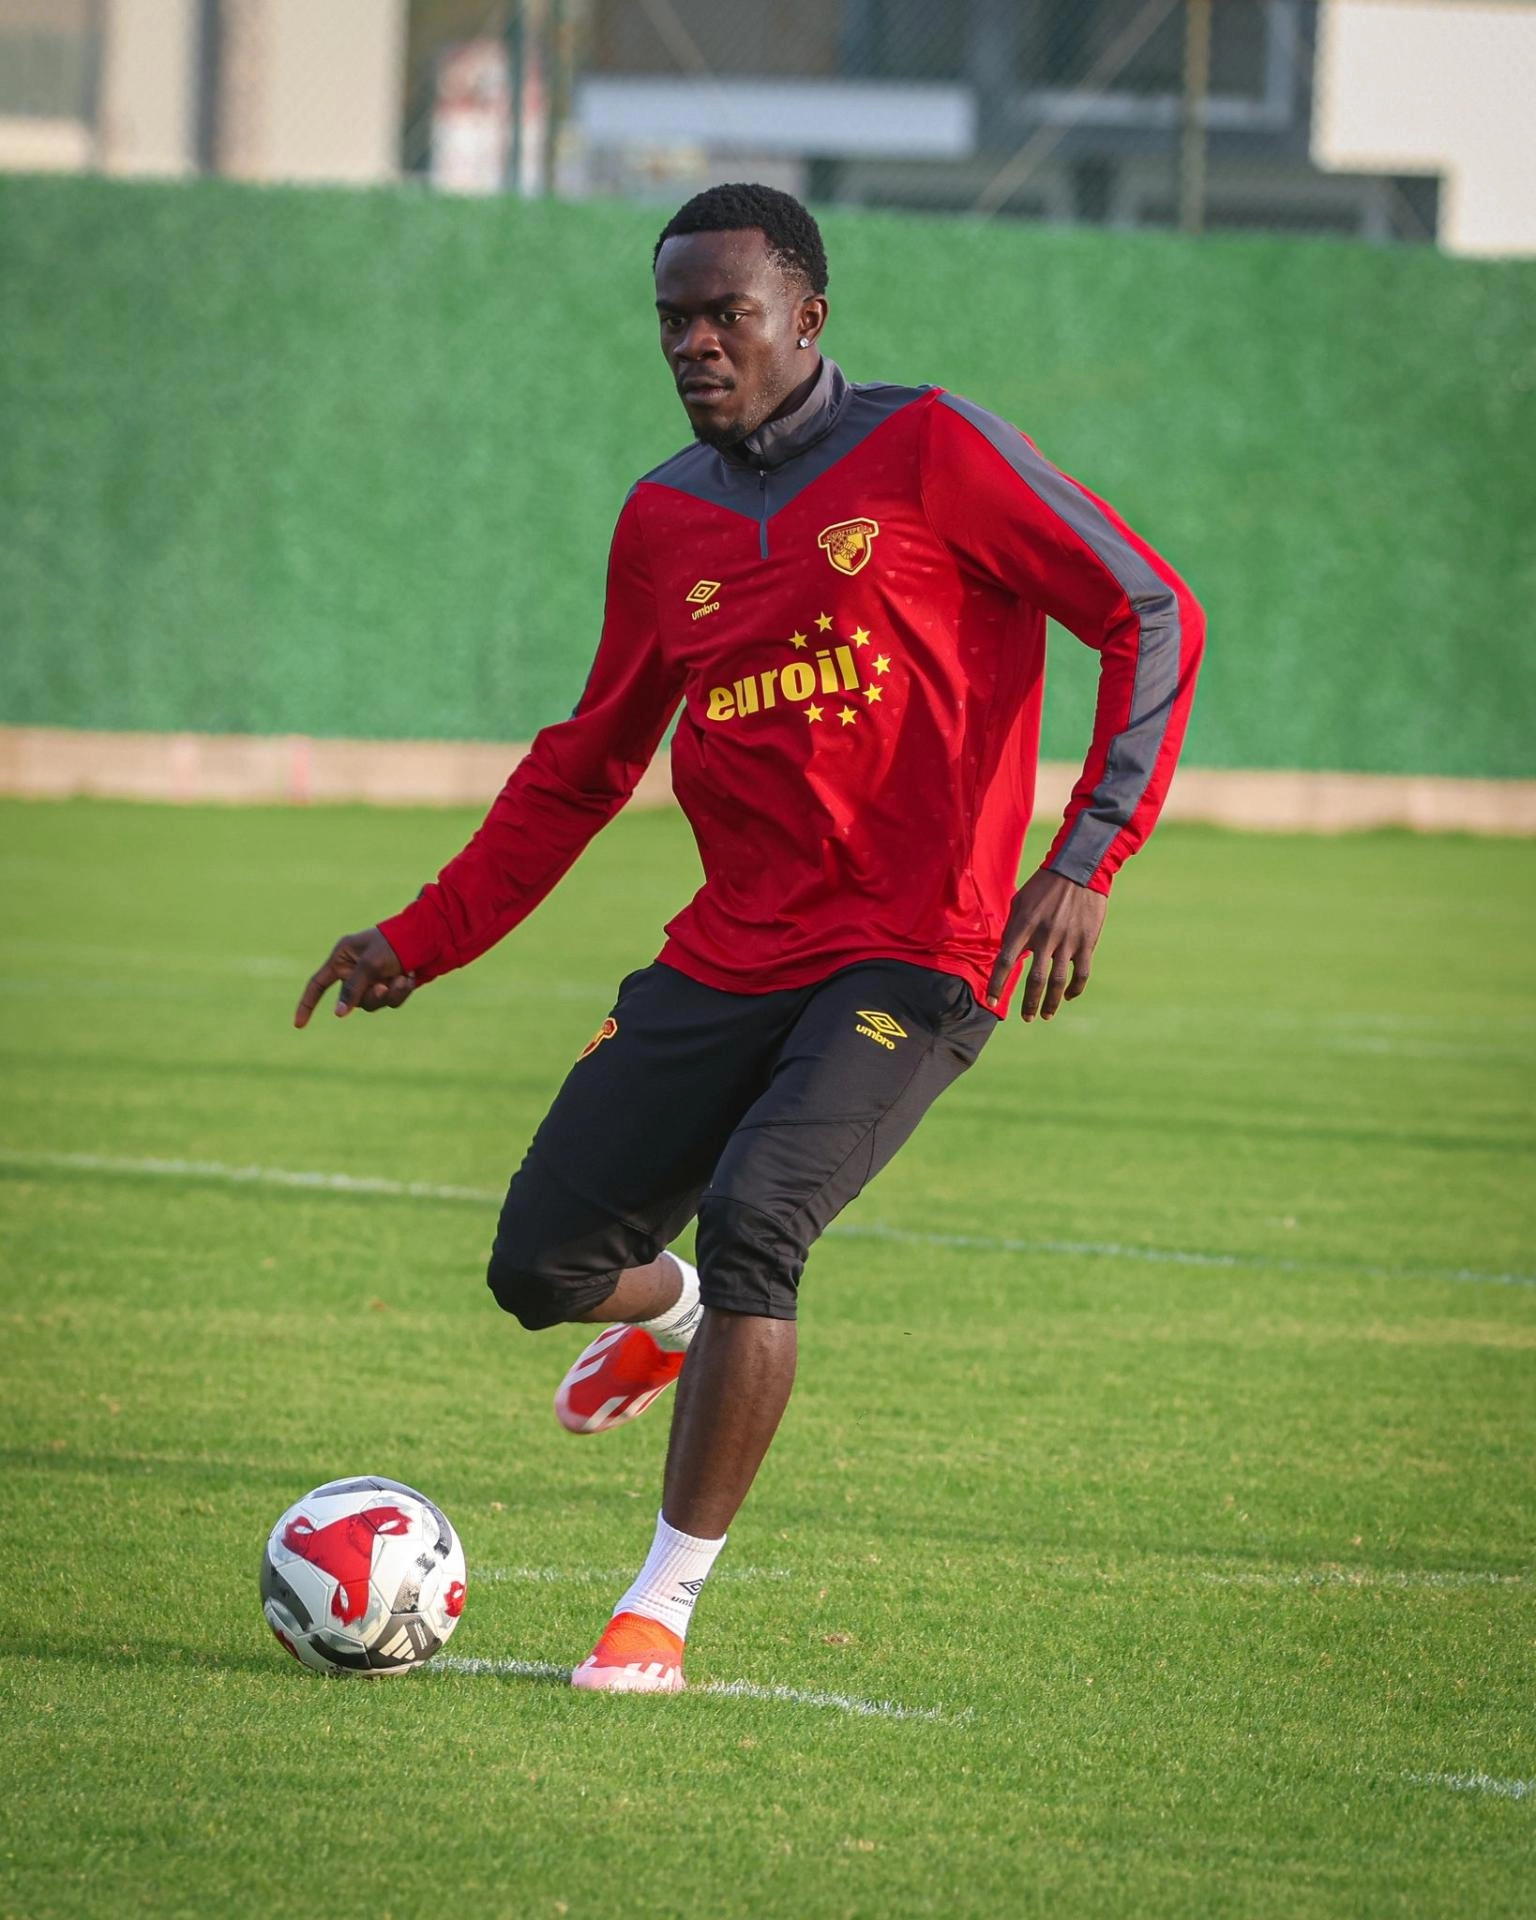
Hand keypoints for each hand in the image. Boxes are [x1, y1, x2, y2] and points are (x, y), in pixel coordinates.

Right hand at [294, 927, 414, 1027]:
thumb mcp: (369, 964)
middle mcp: (355, 970)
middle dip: (370, 996)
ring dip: (389, 994)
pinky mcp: (390, 985)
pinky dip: (401, 991)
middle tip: (382, 986)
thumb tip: (339, 1013)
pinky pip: (390, 1000)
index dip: (307, 1004)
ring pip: (373, 1004)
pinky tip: (411, 977)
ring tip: (403, 978)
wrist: (428, 937)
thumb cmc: (393, 943)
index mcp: (342, 957)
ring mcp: (373, 979)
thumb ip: (353, 989)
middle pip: (352, 1000)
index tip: (299, 1025)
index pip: (318, 984)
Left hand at [987, 868, 1106, 1020]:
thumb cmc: (1044, 886)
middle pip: (1034, 979)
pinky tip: (1069, 996)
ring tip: (1045, 1015)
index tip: (992, 1002)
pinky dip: (1075, 989)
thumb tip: (1008, 955)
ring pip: (1058, 982)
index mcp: (1024, 926)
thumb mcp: (1020, 902)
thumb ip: (1013, 929)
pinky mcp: (1087, 942)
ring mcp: (1067, 941)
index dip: (997, 985)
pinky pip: (1081, 973)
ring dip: (1050, 1003)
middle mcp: (1045, 936)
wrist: (1079, 869)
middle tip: (1026, 1018)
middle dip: (1028, 1003)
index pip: (1005, 962)